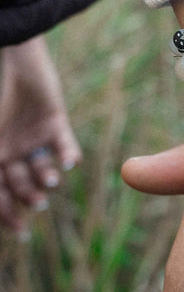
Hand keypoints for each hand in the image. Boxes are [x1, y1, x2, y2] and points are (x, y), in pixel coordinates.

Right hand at [0, 37, 81, 231]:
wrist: (11, 59)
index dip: (6, 214)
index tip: (20, 232)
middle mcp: (11, 149)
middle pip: (21, 185)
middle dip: (28, 197)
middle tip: (37, 204)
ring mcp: (32, 137)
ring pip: (44, 169)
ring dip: (47, 178)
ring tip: (51, 178)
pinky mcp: (53, 122)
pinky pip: (65, 145)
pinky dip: (69, 156)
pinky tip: (69, 164)